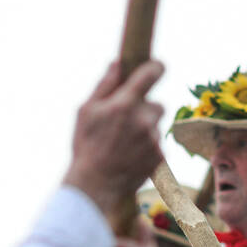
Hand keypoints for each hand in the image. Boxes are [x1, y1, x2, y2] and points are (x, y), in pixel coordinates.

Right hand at [63, 60, 166, 219]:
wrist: (95, 184)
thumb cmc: (86, 145)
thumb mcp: (86, 111)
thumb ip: (105, 85)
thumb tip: (118, 62)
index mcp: (124, 104)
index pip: (151, 74)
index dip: (156, 67)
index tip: (157, 66)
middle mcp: (143, 120)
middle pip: (157, 105)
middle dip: (145, 111)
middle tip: (125, 123)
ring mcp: (153, 139)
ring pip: (156, 126)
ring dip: (145, 130)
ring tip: (124, 143)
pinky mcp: (160, 156)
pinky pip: (158, 144)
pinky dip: (148, 147)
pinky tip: (130, 155)